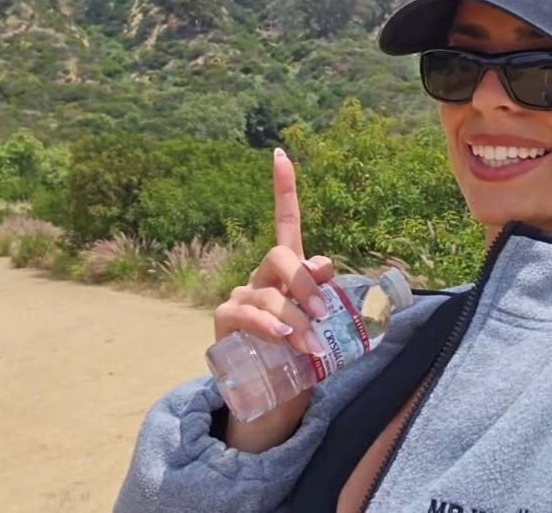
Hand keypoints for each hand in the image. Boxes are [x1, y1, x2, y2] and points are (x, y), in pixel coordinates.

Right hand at [213, 147, 335, 357]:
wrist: (277, 396)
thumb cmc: (302, 352)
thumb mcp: (321, 323)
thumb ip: (324, 293)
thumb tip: (325, 264)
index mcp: (287, 271)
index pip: (285, 222)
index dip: (283, 189)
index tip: (280, 155)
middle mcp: (262, 277)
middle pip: (280, 256)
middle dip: (305, 282)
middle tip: (324, 312)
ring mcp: (241, 296)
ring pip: (268, 294)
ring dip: (293, 318)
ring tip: (311, 344)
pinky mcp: (226, 320)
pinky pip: (245, 314)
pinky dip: (267, 325)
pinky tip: (283, 338)